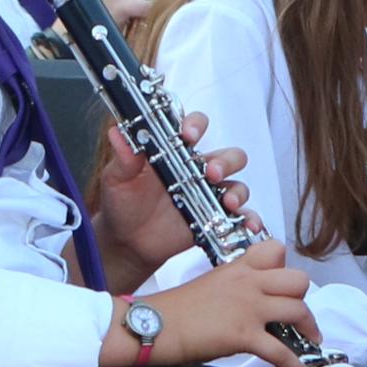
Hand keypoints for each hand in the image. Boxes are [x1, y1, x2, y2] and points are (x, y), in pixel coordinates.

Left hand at [93, 119, 251, 285]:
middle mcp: (197, 169)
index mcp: (175, 152)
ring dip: (238, 191)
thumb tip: (117, 133)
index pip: (194, 128)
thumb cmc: (123, 203)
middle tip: (211, 172)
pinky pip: (241, 216)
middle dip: (225, 161)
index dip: (196, 125)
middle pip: (228, 155)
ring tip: (228, 202)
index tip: (188, 134)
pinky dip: (250, 219)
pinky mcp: (216, 218)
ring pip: (238, 183)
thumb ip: (124, 157)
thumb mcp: (117, 178)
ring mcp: (209, 194)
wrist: (127, 241)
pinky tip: (248, 225)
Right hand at [143, 245, 311, 366]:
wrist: (151, 325)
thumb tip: (248, 305)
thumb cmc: (172, 312)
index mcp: (237, 269)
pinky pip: (282, 352)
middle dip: (302, 298)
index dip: (284, 267)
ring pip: (298, 310)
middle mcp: (247, 284)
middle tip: (297, 313)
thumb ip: (234, 289)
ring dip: (309, 328)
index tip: (283, 285)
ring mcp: (248, 309)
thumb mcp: (209, 286)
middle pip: (298, 280)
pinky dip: (298, 366)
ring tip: (310, 340)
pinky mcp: (244, 335)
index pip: (275, 251)